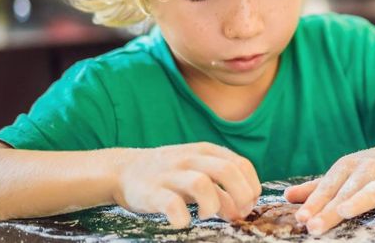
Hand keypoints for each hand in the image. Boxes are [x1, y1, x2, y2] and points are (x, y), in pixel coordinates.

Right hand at [112, 142, 260, 228]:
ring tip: (207, 215)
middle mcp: (190, 158)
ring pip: (201, 184)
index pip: (241, 164)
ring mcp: (170, 174)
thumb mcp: (198, 173)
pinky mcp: (152, 192)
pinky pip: (172, 204)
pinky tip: (183, 221)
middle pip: (227, 170)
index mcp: (206, 151)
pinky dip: (182, 217)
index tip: (249, 205)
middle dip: (241, 195)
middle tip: (237, 214)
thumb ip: (221, 189)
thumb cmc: (170, 175)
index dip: (251, 186)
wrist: (123, 170)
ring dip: (213, 204)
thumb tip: (242, 210)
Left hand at [283, 140, 374, 234]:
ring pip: (370, 192)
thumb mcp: (343, 173)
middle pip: (344, 193)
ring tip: (344, 211)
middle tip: (313, 226)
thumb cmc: (370, 169)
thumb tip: (287, 196)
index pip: (326, 188)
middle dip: (329, 210)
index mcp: (346, 167)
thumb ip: (316, 188)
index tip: (301, 219)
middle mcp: (365, 171)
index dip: (313, 204)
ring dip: (357, 201)